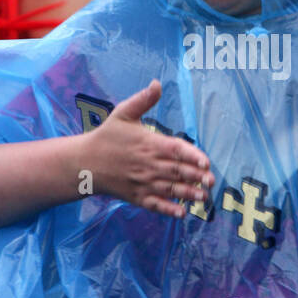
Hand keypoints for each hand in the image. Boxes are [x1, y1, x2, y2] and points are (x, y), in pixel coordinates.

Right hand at [80, 79, 214, 217]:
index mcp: (150, 143)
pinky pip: (155, 204)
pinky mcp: (136, 196)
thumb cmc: (107, 136)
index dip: (193, 156)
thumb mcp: (123, 113)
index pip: (176, 150)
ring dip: (188, 194)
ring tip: (203, 197)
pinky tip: (182, 214)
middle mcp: (149, 164)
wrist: (85, 162)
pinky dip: (168, 210)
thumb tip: (157, 83)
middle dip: (196, 177)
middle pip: (177, 171)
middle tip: (212, 181)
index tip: (206, 162)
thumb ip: (143, 100)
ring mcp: (143, 182)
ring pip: (170, 189)